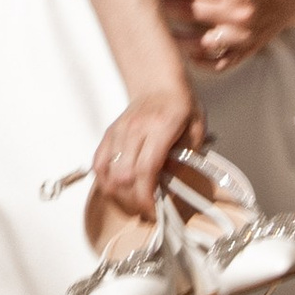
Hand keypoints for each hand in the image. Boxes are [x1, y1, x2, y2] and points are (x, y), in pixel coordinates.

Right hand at [89, 79, 202, 225]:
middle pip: (124, 176)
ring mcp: (118, 131)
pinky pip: (98, 163)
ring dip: (119, 194)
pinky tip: (118, 188)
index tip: (154, 211)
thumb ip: (186, 158)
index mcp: (160, 127)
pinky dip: (105, 181)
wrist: (158, 83)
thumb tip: (170, 185)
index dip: (146, 196)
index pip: (146, 169)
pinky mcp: (109, 134)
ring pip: (108, 173)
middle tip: (147, 209)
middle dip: (134, 200)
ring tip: (134, 201)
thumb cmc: (180, 106)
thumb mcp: (196, 130)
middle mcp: (135, 129)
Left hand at [167, 0, 294, 73]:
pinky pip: (220, 63)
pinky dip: (201, 63)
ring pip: (200, 42)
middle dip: (164, 7)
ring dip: (176, 39)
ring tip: (156, 33)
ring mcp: (244, 36)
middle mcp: (240, 13)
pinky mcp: (247, 50)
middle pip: (191, 11)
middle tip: (143, 4)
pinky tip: (185, 55)